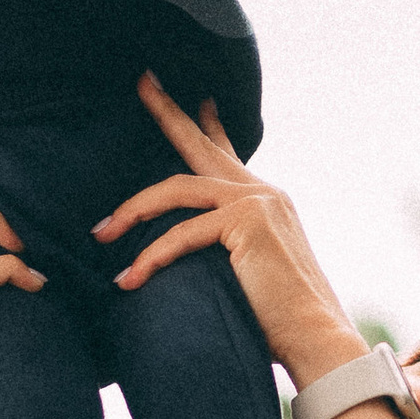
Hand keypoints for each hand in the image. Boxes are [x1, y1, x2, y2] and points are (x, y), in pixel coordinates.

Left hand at [95, 77, 357, 386]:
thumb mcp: (247, 273)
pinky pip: (181, 233)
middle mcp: (263, 192)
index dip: (208, 125)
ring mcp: (256, 202)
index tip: (194, 99)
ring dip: (133, 211)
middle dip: (166, 112)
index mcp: (264, 202)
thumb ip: (222, 252)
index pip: (229, 153)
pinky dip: (150, 257)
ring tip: (102, 233)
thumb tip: (181, 257)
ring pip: (177, 190)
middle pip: (201, 143)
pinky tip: (129, 280)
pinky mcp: (246, 222)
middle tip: (142, 81)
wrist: (317, 338)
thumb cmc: (281, 321)